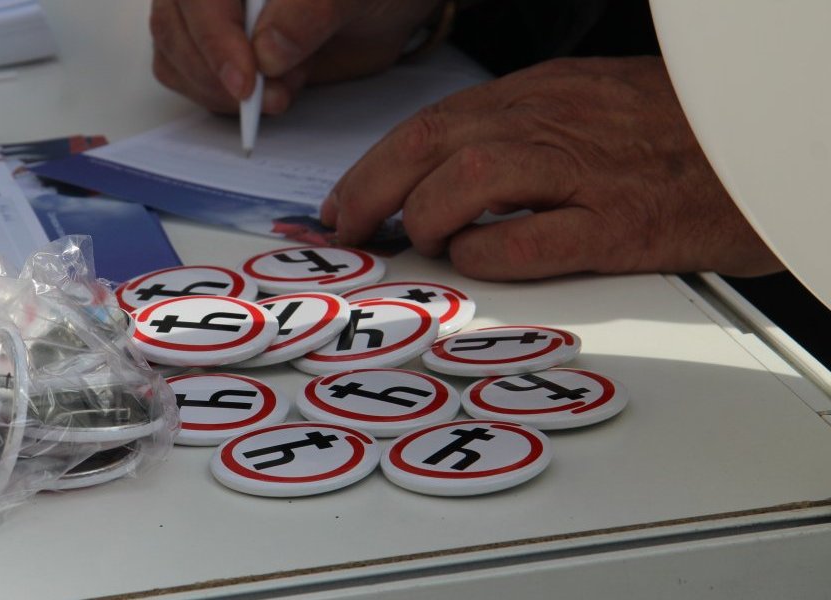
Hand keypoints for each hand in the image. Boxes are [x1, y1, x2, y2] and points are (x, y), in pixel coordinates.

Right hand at [149, 0, 441, 114]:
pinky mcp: (209, 49)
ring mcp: (204, 15)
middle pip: (174, 27)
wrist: (381, 7)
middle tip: (270, 99)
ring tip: (280, 93)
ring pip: (175, 57)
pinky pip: (188, 78)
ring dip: (220, 92)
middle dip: (218, 75)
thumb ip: (312, 13)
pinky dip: (221, 99)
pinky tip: (270, 93)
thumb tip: (267, 53)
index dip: (215, 40)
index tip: (245, 83)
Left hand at [320, 56, 781, 279]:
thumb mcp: (589, 108)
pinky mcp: (622, 224)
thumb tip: (445, 176)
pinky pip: (532, 240)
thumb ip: (522, 133)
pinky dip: (487, 255)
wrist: (769, 142)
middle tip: (347, 229)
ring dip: (424, 216)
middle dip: (371, 189)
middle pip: (432, 144)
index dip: (375, 164)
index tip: (346, 201)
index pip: (435, 122)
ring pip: (470, 179)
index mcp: (544, 95)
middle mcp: (556, 123)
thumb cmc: (678, 134)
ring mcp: (589, 172)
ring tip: (420, 243)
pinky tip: (475, 261)